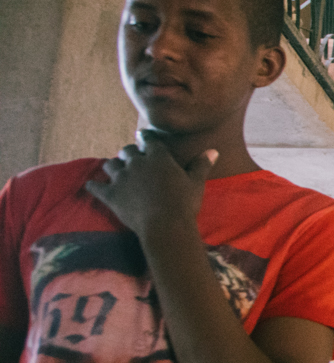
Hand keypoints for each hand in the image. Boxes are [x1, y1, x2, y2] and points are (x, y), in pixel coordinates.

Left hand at [85, 131, 215, 239]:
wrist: (165, 225)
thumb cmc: (184, 203)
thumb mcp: (196, 183)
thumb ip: (201, 165)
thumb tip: (213, 151)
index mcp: (158, 157)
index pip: (149, 140)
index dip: (145, 137)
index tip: (143, 136)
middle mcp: (137, 163)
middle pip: (127, 151)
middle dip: (129, 153)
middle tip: (132, 157)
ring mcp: (121, 178)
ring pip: (111, 165)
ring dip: (113, 166)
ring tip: (116, 169)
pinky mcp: (110, 195)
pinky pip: (96, 187)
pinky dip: (93, 186)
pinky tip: (91, 185)